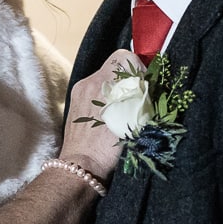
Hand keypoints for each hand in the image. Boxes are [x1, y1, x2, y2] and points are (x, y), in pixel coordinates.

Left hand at [59, 49, 142, 180]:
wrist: (82, 166)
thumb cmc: (110, 149)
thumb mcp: (135, 121)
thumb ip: (141, 96)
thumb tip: (148, 84)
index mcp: (104, 84)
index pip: (124, 56)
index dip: (137, 67)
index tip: (143, 85)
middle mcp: (89, 82)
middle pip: (114, 66)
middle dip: (128, 77)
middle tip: (135, 96)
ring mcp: (79, 91)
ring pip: (104, 77)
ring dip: (116, 87)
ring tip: (122, 107)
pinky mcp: (74, 100)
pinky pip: (94, 88)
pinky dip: (105, 95)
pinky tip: (109, 114)